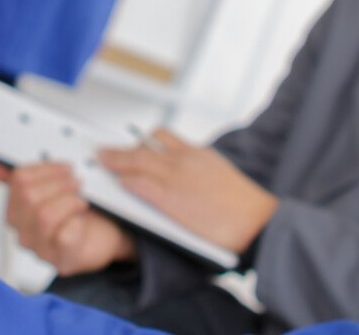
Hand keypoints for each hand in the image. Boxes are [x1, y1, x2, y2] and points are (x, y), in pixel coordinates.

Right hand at [0, 158, 136, 274]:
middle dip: (59, 183)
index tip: (64, 167)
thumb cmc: (78, 209)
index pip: (18, 179)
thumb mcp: (49, 185)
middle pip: (29, 196)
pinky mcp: (62, 260)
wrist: (107, 233)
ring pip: (44, 215)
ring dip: (70, 201)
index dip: (45, 169)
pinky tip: (82, 221)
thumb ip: (18, 174)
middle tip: (76, 182)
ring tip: (81, 201)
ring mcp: (40, 248)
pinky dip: (78, 222)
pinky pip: (65, 236)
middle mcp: (23, 229)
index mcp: (16, 207)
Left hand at [99, 129, 278, 254]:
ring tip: (101, 162)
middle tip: (104, 152)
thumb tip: (187, 179)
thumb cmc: (244, 207)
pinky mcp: (170, 198)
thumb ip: (200, 171)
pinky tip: (117, 184)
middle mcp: (185, 159)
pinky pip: (139, 183)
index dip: (143, 141)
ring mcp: (176, 176)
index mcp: (199, 153)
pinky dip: (125, 181)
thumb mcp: (220, 176)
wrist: (258, 221)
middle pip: (144, 145)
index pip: (164, 136)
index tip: (132, 144)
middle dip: (121, 149)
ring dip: (115, 161)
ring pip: (136, 160)